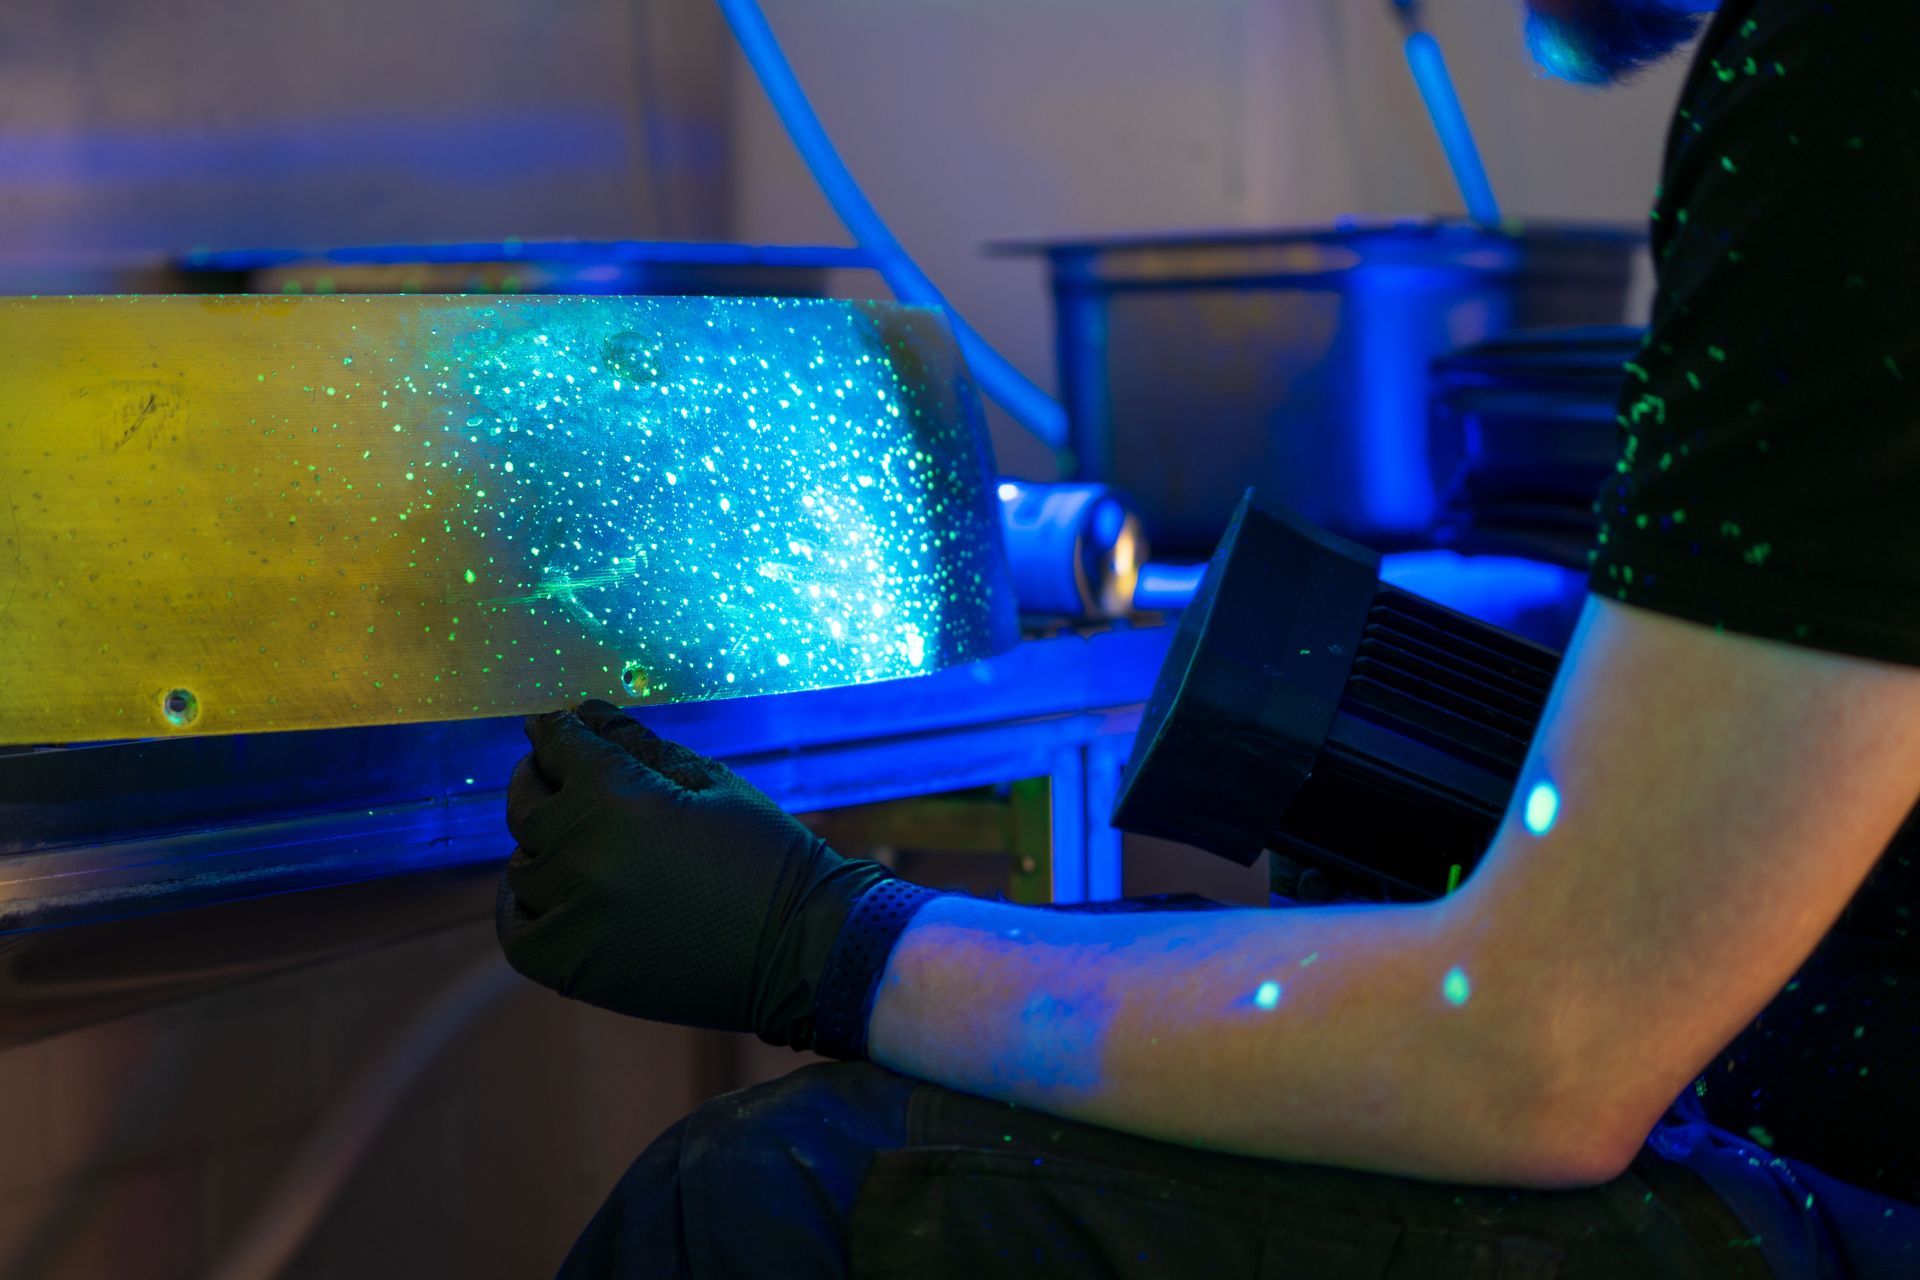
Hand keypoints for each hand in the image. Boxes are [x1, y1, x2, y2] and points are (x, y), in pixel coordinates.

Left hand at [495, 700, 911, 1051]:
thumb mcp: (709, 781)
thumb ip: (638, 745)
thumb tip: (584, 713)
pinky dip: (520, 906)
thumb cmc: (766, 855)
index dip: (555, 731)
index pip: (558, 745)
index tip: (553, 727)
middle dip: (539, 779)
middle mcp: (583, 853)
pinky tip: (542, 891)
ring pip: (523, 864)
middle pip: (527, 803)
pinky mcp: (573, 966)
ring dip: (541, 845)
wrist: (802, 950)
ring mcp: (573, 914)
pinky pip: (517, 929)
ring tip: (570, 839)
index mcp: (618, 797)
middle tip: (552, 775)